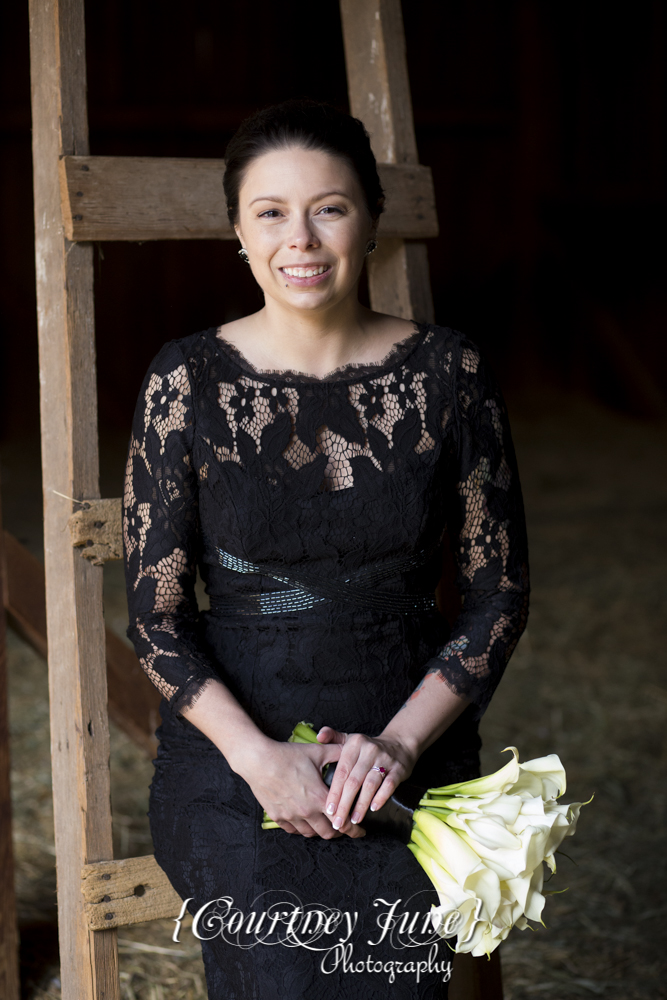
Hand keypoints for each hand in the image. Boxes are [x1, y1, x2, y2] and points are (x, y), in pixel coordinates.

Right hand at [235, 737, 365, 840]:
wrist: (258, 760)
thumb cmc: (287, 755)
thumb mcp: (316, 752)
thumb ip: (337, 752)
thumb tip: (352, 749)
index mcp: (319, 798)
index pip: (342, 822)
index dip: (354, 830)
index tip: (361, 832)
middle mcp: (306, 812)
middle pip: (328, 833)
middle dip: (339, 831)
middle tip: (343, 825)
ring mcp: (290, 816)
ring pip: (311, 834)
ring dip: (320, 830)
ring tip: (325, 822)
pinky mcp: (277, 816)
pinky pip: (294, 830)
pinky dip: (303, 829)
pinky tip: (306, 821)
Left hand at [316, 727, 418, 831]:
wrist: (400, 743)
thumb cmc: (368, 747)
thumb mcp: (351, 739)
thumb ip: (333, 737)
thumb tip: (319, 736)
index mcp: (355, 744)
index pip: (342, 771)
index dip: (334, 792)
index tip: (328, 810)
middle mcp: (369, 750)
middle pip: (354, 781)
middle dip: (345, 804)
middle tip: (338, 822)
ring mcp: (385, 759)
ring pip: (370, 785)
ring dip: (361, 805)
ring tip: (354, 820)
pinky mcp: (399, 769)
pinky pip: (389, 785)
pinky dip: (381, 797)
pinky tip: (373, 809)